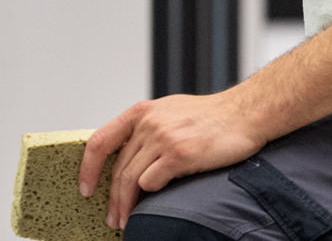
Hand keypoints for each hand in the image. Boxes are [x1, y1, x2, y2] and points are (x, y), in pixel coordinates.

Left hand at [80, 89, 268, 228]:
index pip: (100, 141)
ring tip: (126, 220)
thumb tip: (128, 156)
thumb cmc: (213, 116)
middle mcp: (149, 123)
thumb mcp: (170, 111)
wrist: (245, 113)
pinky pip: (151, 183)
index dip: (88, 168)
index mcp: (143, 112)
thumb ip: (148, 128)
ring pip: (131, 180)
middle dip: (112, 199)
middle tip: (112, 217)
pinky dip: (150, 194)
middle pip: (118, 169)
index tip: (86, 188)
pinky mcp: (179, 154)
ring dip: (126, 205)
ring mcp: (163, 138)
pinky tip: (156, 199)